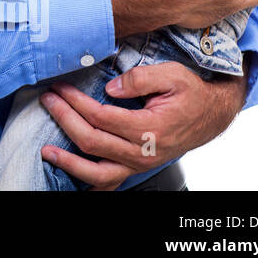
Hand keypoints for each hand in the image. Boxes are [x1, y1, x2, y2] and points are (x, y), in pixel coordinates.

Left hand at [39, 60, 246, 189]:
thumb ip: (140, 78)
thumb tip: (110, 88)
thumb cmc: (191, 93)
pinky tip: (69, 174)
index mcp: (151, 128)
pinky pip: (110, 183)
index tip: (59, 87)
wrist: (211, 115)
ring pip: (99, 173)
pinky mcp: (137, 169)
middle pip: (93, 141)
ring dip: (69, 162)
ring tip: (46, 150)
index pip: (101, 117)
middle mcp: (144, 152)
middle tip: (47, 100)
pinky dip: (88, 183)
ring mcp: (140, 165)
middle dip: (64, 119)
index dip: (75, 102)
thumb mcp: (172, 74)